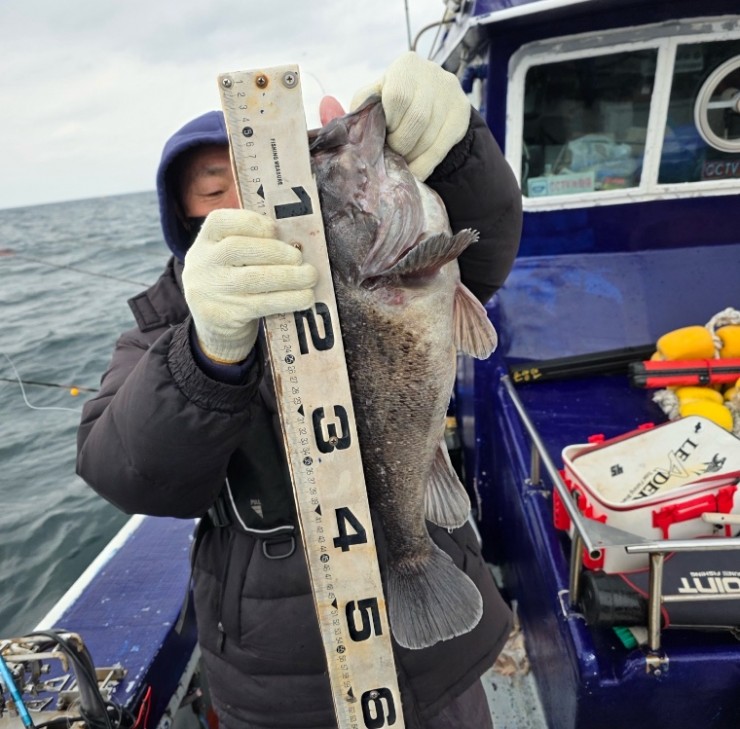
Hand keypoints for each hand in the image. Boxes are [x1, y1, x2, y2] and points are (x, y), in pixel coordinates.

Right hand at [183, 209, 317, 363]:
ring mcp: (210, 291)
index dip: (252, 222)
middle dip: (275, 251)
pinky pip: (261, 304)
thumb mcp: (231, 262)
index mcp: (204, 242)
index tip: (276, 229)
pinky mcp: (224, 316)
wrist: (215, 329)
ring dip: (288, 276)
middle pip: (237, 248)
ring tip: (310, 276)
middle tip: (300, 259)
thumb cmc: (234, 285)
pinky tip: (305, 297)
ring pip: (252, 278)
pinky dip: (288, 299)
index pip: (220, 221)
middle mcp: (202, 264)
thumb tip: (296, 244)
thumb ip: (254, 247)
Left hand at [351, 51, 470, 180]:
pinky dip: (424, 165)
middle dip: (400, 143)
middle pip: (416, 119)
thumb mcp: (372, 105)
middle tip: (393, 153)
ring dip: (411, 157)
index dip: (389, 122)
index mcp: (406, 66)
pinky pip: (441, 148)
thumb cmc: (393, 108)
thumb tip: (326, 106)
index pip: (397, 97)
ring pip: (429, 137)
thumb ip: (352, 112)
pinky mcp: (462, 115)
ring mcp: (451, 94)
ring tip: (402, 162)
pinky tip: (414, 171)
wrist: (433, 109)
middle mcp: (433, 74)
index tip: (384, 133)